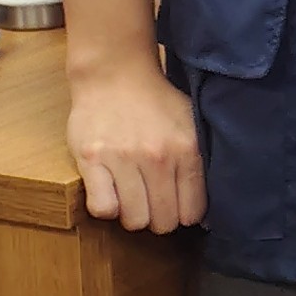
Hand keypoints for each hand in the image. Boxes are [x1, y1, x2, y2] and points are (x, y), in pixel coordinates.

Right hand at [66, 55, 203, 232]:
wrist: (115, 74)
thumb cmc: (156, 102)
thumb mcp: (191, 125)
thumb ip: (199, 161)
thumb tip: (203, 206)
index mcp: (187, 150)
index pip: (192, 210)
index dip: (184, 216)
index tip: (176, 210)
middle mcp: (158, 157)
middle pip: (163, 221)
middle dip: (159, 221)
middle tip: (152, 207)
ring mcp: (124, 159)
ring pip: (134, 219)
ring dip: (132, 216)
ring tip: (131, 200)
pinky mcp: (92, 159)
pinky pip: (102, 207)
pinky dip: (107, 208)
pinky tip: (110, 195)